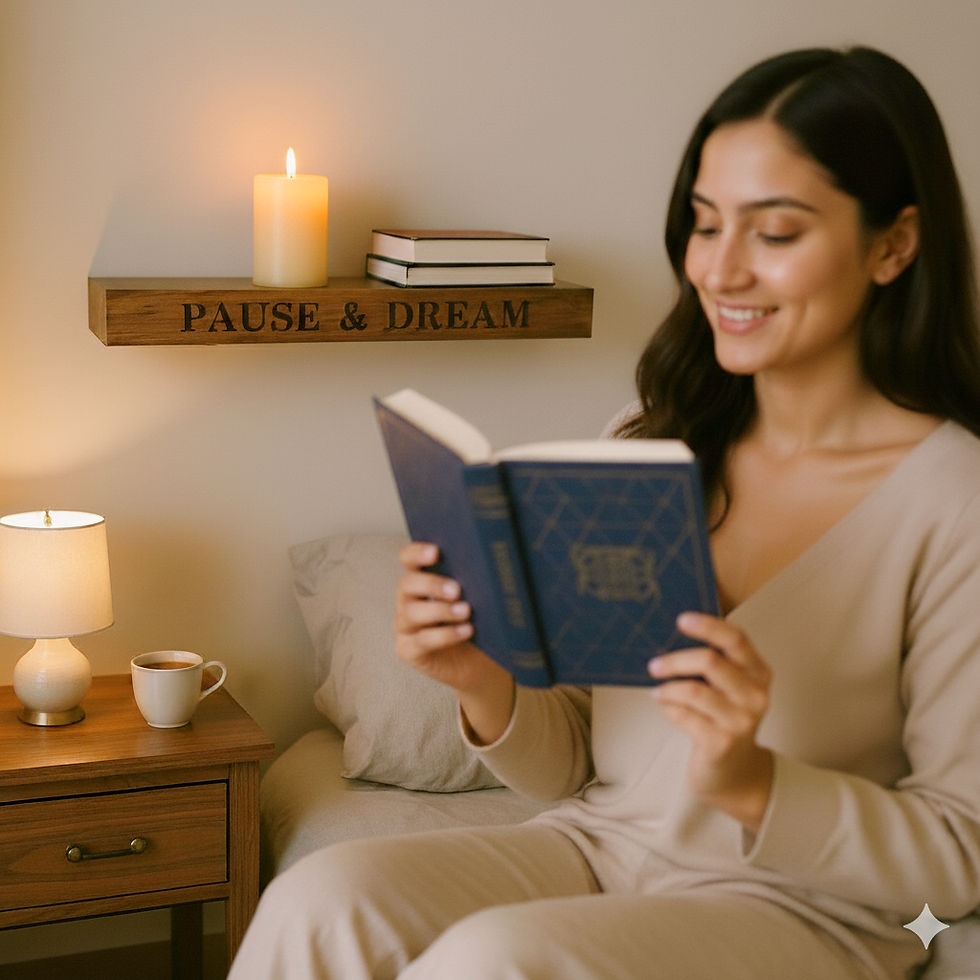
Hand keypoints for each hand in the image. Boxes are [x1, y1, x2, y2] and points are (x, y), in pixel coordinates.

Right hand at [394, 541, 513, 742]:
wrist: (479, 662)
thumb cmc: (477, 622)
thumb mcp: (477, 596)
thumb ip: (476, 578)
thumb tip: (495, 561)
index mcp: (422, 579)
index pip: (408, 558)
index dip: (417, 553)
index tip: (436, 552)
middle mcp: (408, 599)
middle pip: (407, 584)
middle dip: (432, 584)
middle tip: (456, 589)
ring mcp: (405, 626)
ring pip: (411, 613)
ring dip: (440, 611)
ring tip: (465, 611)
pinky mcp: (409, 650)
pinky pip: (422, 641)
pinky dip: (445, 635)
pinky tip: (466, 630)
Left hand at [649, 612, 772, 829]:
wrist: (735, 773)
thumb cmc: (724, 718)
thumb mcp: (729, 688)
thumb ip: (713, 663)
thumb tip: (670, 636)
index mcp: (759, 672)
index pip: (736, 639)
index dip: (708, 626)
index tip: (680, 619)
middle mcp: (755, 695)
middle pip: (710, 661)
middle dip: (675, 660)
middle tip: (653, 665)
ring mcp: (740, 721)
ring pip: (693, 690)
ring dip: (667, 688)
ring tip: (657, 690)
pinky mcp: (721, 743)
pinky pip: (683, 715)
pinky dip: (669, 709)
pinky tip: (667, 708)